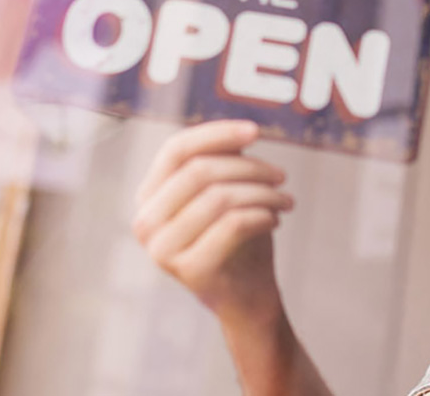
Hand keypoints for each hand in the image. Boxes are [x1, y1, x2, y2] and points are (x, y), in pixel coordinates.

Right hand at [132, 119, 293, 321]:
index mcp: (148, 196)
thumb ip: (224, 160)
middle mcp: (145, 222)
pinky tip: (275, 219)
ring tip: (284, 200)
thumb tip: (239, 134)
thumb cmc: (238, 237)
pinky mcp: (188, 269)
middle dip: (249, 168)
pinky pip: (233, 225)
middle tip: (281, 176)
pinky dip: (262, 215)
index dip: (216, 133)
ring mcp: (162, 249)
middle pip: (199, 171)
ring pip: (219, 198)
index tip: (256, 131)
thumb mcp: (228, 191)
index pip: (175, 149)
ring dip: (262, 193)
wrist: (246, 298)